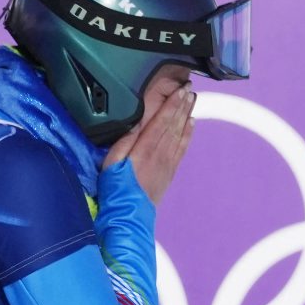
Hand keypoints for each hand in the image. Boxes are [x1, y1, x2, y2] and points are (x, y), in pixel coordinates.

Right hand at [102, 83, 195, 205]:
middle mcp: (160, 154)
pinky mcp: (170, 171)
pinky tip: (191, 124)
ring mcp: (167, 163)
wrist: (129, 216)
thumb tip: (138, 123)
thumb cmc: (116, 189)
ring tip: (192, 100)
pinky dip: (188, 134)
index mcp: (145, 149)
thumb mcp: (111, 163)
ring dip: (187, 115)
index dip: (172, 105)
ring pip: (180, 134)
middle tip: (189, 88)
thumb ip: (125, 142)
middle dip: (182, 105)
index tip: (180, 91)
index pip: (162, 121)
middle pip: (174, 125)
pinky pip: (182, 148)